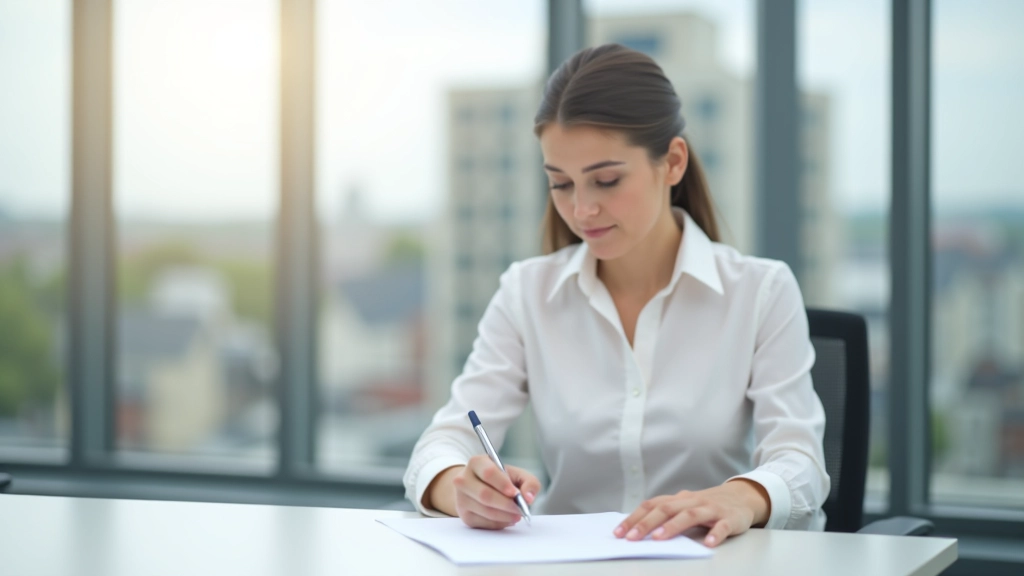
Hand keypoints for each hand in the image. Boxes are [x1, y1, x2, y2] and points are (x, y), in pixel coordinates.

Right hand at [448, 455, 540, 529]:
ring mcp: (461, 498)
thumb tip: (529, 498)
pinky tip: (507, 519)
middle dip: (506, 504)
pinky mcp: (464, 515)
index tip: (516, 494)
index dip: (503, 485)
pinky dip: (499, 523)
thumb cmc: (500, 479)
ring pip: (485, 510)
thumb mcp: (516, 474)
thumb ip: (529, 482)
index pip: (489, 473)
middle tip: (520, 510)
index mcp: (477, 462)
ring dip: (505, 516)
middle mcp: (463, 479)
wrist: (478, 486)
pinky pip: (483, 522)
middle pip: (485, 495)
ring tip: (517, 515)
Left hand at [613, 480, 769, 547]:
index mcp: (678, 500)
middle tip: (632, 538)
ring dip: (674, 526)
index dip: (634, 518)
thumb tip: (636, 528)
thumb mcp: (684, 506)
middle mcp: (692, 501)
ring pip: (691, 515)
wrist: (741, 497)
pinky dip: (715, 534)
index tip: (619, 533)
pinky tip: (709, 544)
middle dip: (647, 523)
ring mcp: (711, 509)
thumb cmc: (706, 505)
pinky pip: (722, 526)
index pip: (651, 505)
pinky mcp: (730, 518)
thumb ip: (665, 514)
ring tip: (660, 539)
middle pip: (667, 509)